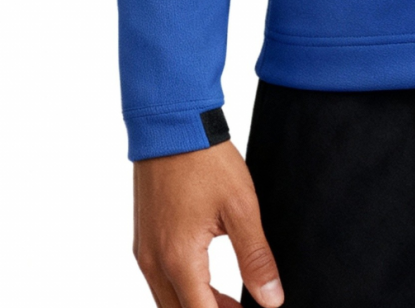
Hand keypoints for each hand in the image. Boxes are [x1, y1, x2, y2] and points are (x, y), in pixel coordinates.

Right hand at [133, 140, 283, 307]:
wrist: (172, 125)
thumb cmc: (206, 161)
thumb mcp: (241, 207)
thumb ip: (255, 258)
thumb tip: (271, 300)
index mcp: (178, 258)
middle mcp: (153, 262)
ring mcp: (144, 251)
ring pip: (167, 300)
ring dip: (197, 305)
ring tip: (231, 301)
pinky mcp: (142, 239)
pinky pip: (159, 280)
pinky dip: (182, 288)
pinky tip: (206, 279)